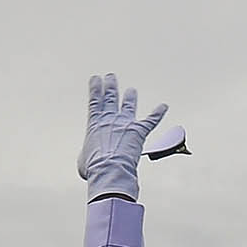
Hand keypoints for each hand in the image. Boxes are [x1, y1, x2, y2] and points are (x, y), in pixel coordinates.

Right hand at [76, 73, 167, 201]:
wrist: (109, 169)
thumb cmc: (95, 166)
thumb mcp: (83, 159)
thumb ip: (87, 153)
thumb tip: (90, 158)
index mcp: (95, 123)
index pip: (94, 100)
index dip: (95, 88)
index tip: (96, 79)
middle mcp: (110, 119)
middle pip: (111, 98)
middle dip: (111, 86)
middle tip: (111, 77)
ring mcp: (125, 123)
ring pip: (129, 105)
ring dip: (130, 97)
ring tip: (131, 91)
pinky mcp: (139, 131)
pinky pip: (151, 120)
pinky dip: (158, 113)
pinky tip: (163, 107)